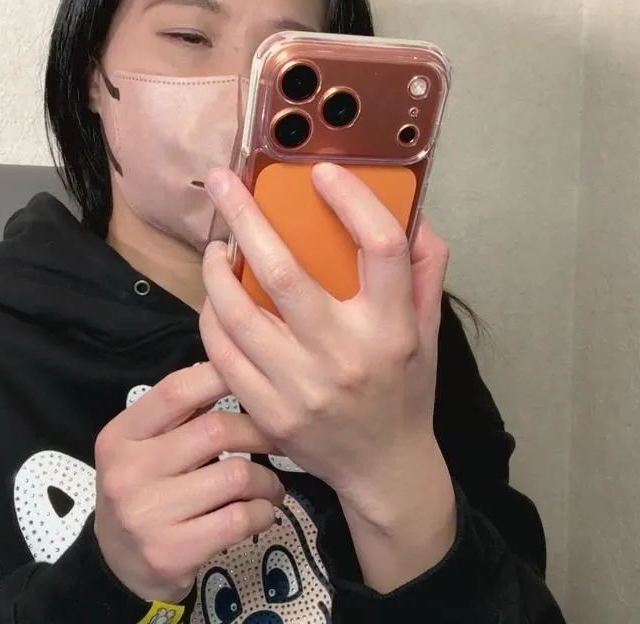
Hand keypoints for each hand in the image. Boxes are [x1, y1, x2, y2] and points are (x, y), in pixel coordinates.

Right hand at [92, 363, 284, 602]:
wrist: (118, 565)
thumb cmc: (143, 493)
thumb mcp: (143, 449)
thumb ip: (179, 415)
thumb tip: (230, 370)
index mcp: (121, 436)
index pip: (176, 391)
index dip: (221, 376)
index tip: (253, 380)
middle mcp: (128, 472)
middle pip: (216, 430)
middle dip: (260, 432)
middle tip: (278, 441)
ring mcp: (148, 515)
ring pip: (236, 475)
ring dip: (267, 480)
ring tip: (270, 486)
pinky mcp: (172, 551)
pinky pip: (240, 518)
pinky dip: (263, 512)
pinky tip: (261, 512)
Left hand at [199, 163, 453, 533]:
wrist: (384, 469)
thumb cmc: (405, 388)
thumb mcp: (428, 328)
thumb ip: (423, 268)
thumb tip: (410, 208)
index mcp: (393, 329)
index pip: (381, 248)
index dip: (352, 200)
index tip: (321, 172)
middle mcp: (347, 357)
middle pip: (285, 275)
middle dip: (246, 218)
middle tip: (223, 181)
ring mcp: (301, 389)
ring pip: (238, 314)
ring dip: (216, 269)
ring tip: (216, 243)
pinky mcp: (268, 412)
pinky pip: (222, 353)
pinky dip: (211, 316)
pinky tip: (215, 296)